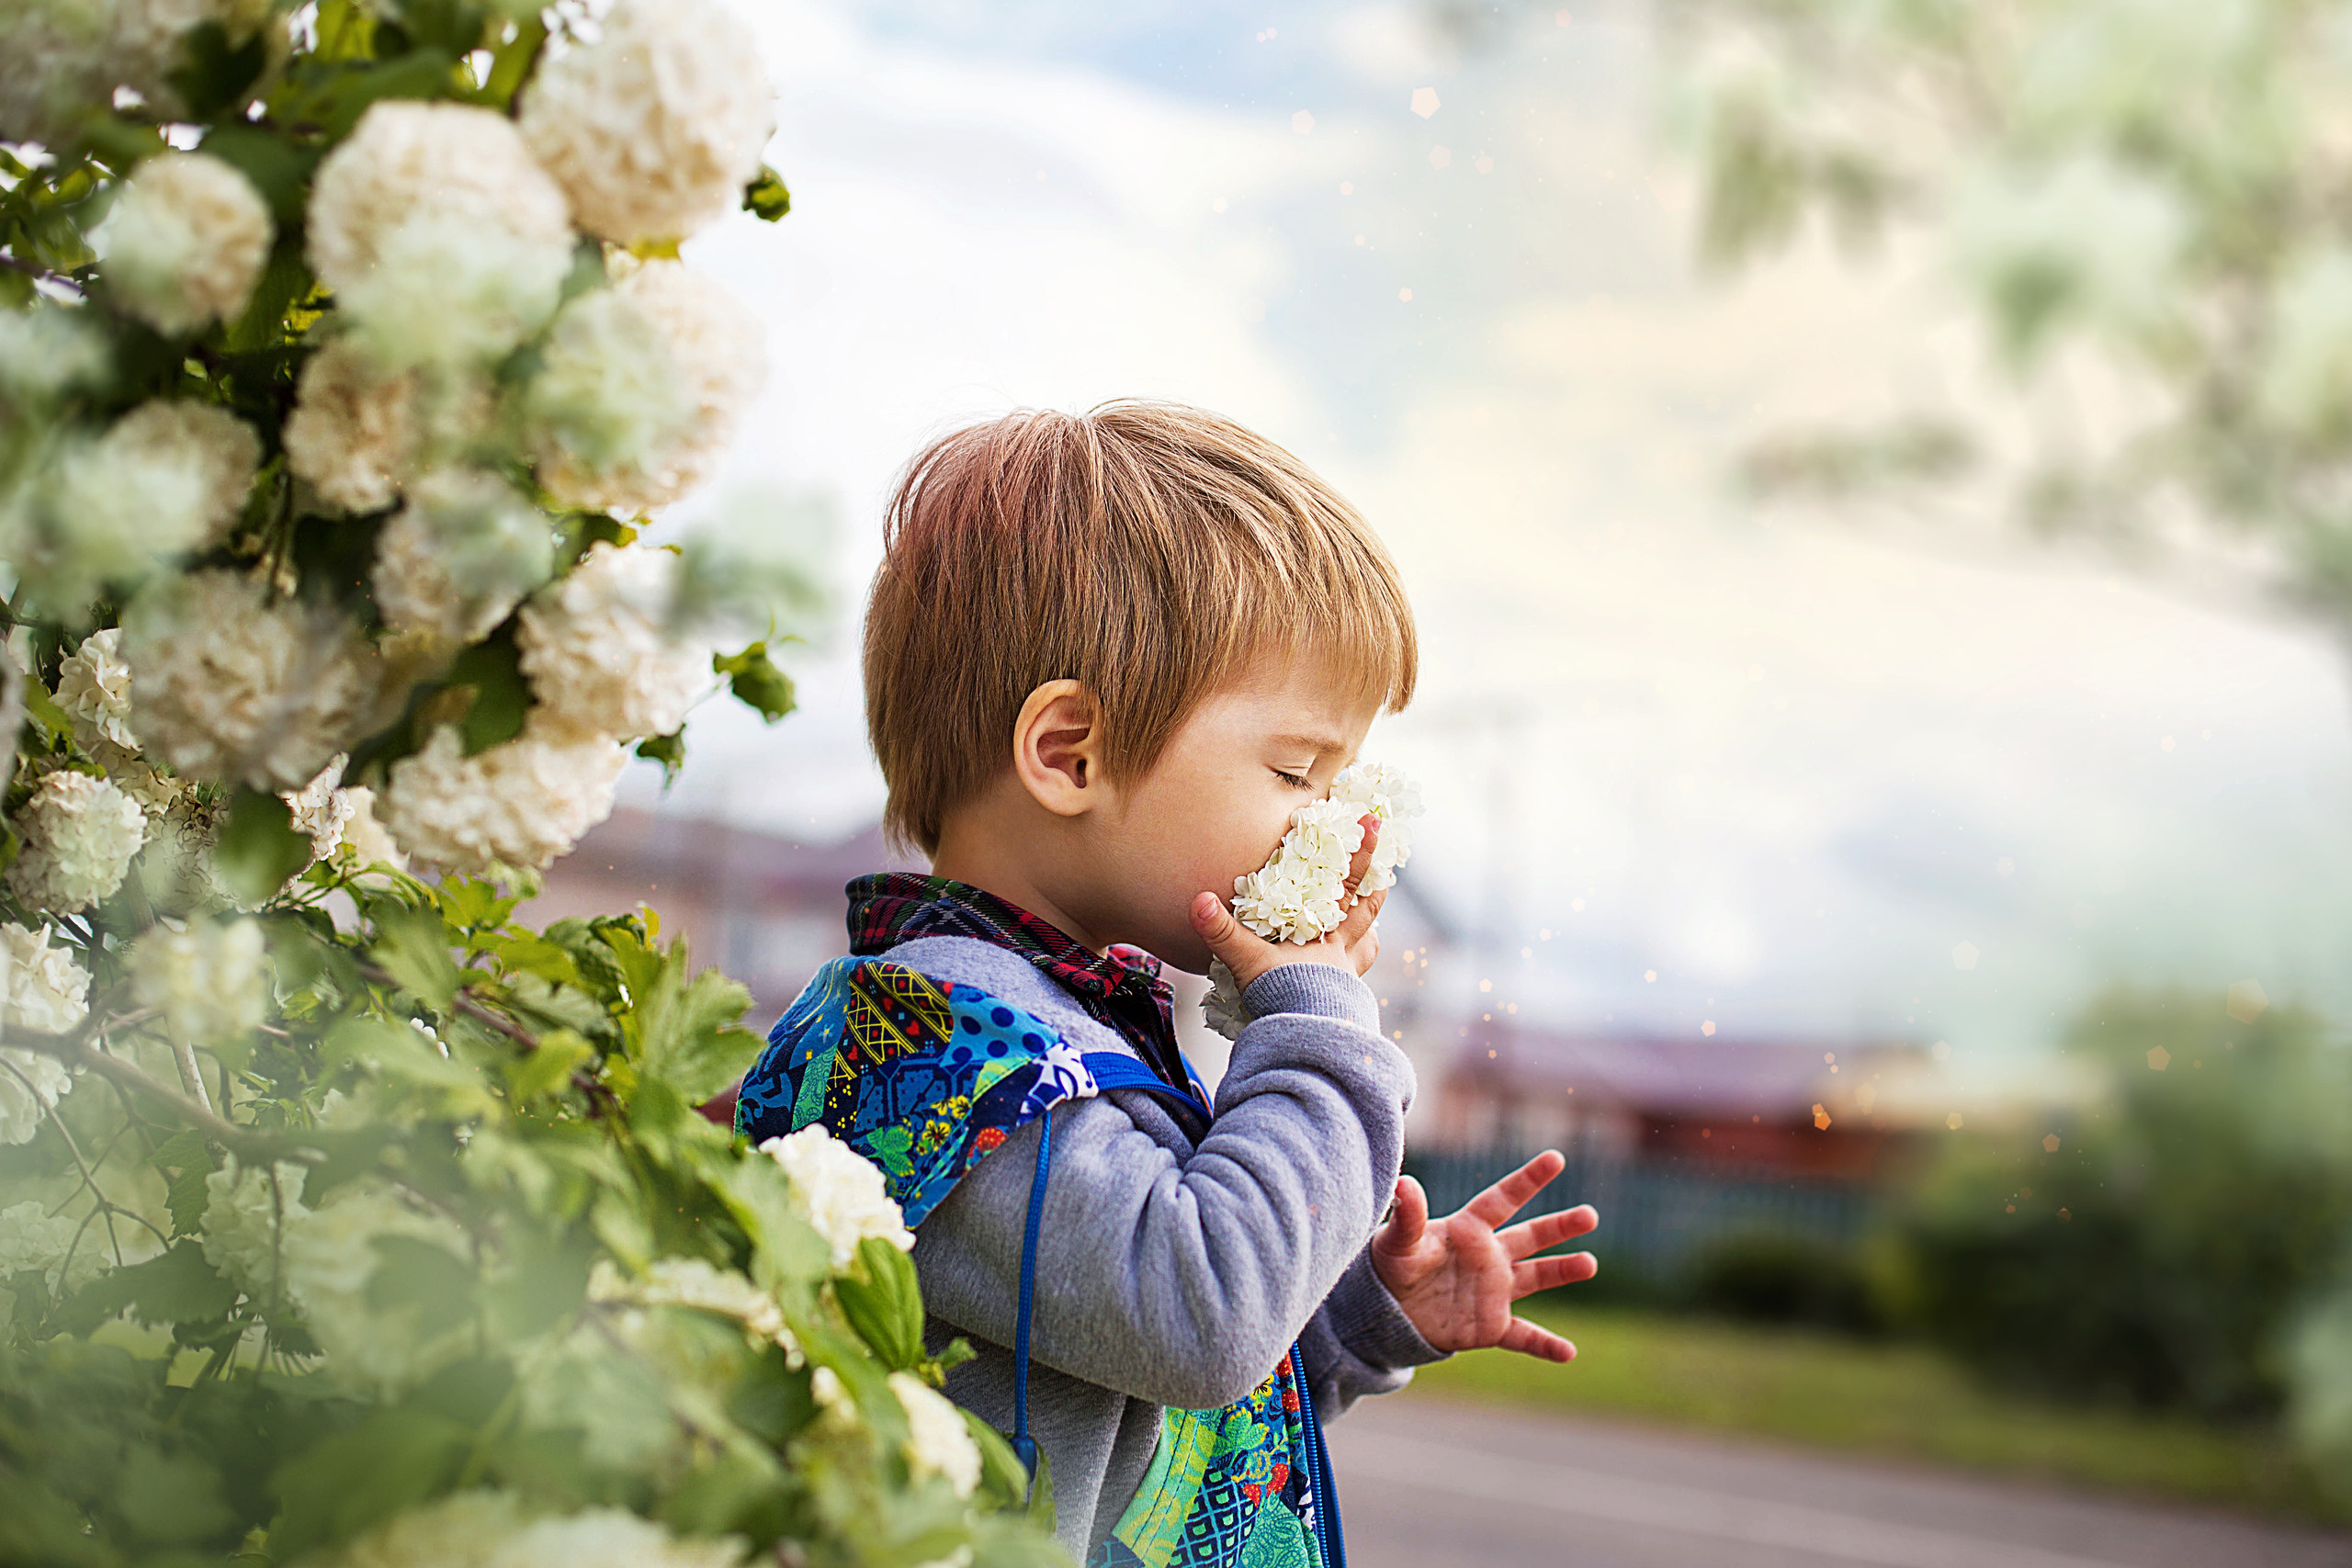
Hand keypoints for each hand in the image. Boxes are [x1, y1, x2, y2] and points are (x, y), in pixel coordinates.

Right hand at [1189, 814, 1385, 989]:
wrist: (1305, 1041)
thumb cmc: (1283, 997)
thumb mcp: (1247, 960)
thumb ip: (1222, 930)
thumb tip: (1200, 901)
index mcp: (1327, 933)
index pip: (1349, 884)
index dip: (1361, 853)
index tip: (1374, 823)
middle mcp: (1342, 953)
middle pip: (1367, 913)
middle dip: (1375, 890)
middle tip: (1385, 875)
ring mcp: (1345, 978)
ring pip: (1366, 949)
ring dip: (1369, 935)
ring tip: (1369, 928)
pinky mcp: (1340, 1002)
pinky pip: (1353, 982)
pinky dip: (1351, 974)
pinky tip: (1343, 977)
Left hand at [1369, 1150, 1597, 1361]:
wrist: (1385, 1311)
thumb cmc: (1391, 1265)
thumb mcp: (1397, 1240)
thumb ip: (1407, 1215)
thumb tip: (1403, 1183)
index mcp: (1469, 1229)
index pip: (1503, 1199)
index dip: (1528, 1179)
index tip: (1556, 1158)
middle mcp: (1488, 1256)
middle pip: (1531, 1236)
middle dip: (1560, 1226)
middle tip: (1590, 1216)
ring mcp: (1493, 1291)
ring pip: (1536, 1277)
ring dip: (1563, 1271)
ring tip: (1589, 1263)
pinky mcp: (1490, 1326)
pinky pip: (1523, 1336)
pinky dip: (1544, 1345)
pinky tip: (1568, 1353)